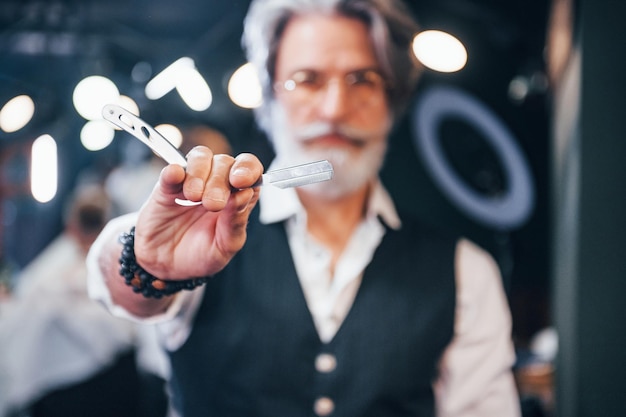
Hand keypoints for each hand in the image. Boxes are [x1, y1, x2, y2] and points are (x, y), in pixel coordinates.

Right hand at [134, 146, 262, 278]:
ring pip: (201, 157)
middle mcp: (216, 184)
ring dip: (200, 173)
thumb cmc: (201, 255)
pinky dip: (174, 170)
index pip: (249, 170)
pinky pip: (172, 170)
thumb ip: (236, 221)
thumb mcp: (225, 246)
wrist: (167, 267)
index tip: (240, 180)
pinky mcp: (166, 187)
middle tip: (213, 205)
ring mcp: (191, 183)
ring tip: (194, 197)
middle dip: (221, 181)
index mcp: (237, 197)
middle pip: (225, 162)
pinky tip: (175, 177)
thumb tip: (245, 193)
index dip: (248, 169)